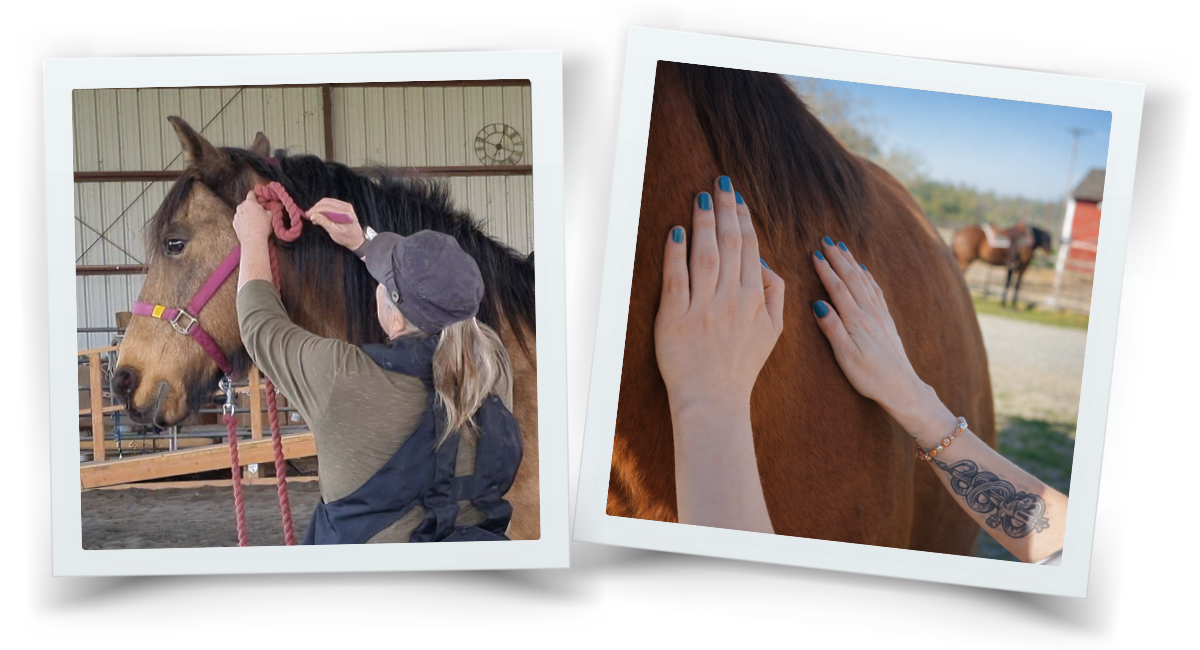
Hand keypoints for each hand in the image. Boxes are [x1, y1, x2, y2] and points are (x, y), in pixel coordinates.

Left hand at [233, 192, 272, 243]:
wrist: (253, 240)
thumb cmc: (262, 227)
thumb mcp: (269, 216)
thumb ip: (267, 210)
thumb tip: (267, 210)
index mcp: (250, 202)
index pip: (251, 194)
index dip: (255, 196)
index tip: (257, 198)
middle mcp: (241, 207)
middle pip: (246, 204)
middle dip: (251, 207)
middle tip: (259, 213)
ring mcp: (236, 216)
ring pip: (242, 212)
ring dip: (247, 215)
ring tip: (254, 223)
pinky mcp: (234, 224)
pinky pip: (239, 220)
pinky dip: (243, 222)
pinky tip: (249, 227)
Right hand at [306, 198, 364, 249]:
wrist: (357, 239)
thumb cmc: (347, 238)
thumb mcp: (334, 232)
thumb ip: (324, 222)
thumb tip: (313, 215)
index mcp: (344, 213)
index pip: (326, 207)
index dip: (315, 210)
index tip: (307, 215)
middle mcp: (346, 207)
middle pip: (326, 202)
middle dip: (316, 208)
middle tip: (309, 216)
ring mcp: (345, 206)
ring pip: (327, 202)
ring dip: (319, 208)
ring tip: (314, 217)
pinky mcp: (344, 207)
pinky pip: (331, 204)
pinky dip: (324, 208)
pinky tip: (320, 216)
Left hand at [654, 177, 784, 414]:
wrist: (714, 400)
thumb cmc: (741, 366)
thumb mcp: (773, 331)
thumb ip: (775, 293)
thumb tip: (764, 261)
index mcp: (756, 299)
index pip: (750, 248)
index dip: (743, 218)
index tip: (736, 196)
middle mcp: (732, 300)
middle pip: (730, 244)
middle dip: (725, 209)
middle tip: (719, 182)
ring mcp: (704, 309)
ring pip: (705, 255)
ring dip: (704, 223)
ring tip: (701, 197)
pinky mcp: (676, 319)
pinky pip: (676, 279)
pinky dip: (675, 254)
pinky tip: (675, 232)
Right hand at [809, 237, 954, 440]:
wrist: (902, 387)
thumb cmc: (870, 376)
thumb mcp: (845, 356)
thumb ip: (832, 328)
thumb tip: (818, 304)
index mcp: (856, 320)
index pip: (837, 288)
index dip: (826, 270)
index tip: (814, 254)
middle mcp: (870, 313)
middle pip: (852, 278)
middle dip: (838, 258)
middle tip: (826, 240)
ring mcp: (880, 315)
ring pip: (864, 281)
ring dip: (852, 263)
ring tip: (843, 248)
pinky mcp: (887, 321)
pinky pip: (876, 291)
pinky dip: (868, 277)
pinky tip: (864, 271)